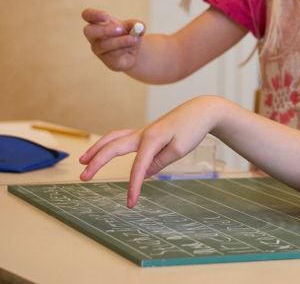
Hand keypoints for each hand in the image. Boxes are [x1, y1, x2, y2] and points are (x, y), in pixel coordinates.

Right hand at [79, 98, 216, 207]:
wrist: (201, 110)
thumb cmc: (193, 129)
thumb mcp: (180, 149)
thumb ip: (159, 162)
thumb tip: (143, 174)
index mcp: (152, 138)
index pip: (138, 167)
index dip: (133, 186)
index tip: (130, 204)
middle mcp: (143, 133)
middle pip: (113, 146)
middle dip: (97, 162)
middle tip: (83, 177)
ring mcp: (143, 131)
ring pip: (114, 138)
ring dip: (97, 148)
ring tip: (83, 160)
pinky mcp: (147, 132)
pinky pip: (122, 137)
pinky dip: (110, 144)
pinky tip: (106, 151)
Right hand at [82, 8, 144, 70]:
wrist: (133, 52)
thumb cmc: (128, 34)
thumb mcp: (134, 26)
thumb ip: (137, 24)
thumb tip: (140, 27)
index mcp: (98, 23)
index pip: (87, 15)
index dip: (93, 15)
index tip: (105, 16)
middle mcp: (94, 36)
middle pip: (89, 31)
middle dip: (104, 30)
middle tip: (119, 29)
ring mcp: (98, 49)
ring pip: (103, 45)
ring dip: (120, 41)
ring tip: (133, 39)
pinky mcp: (106, 60)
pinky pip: (113, 54)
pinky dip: (125, 48)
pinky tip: (131, 46)